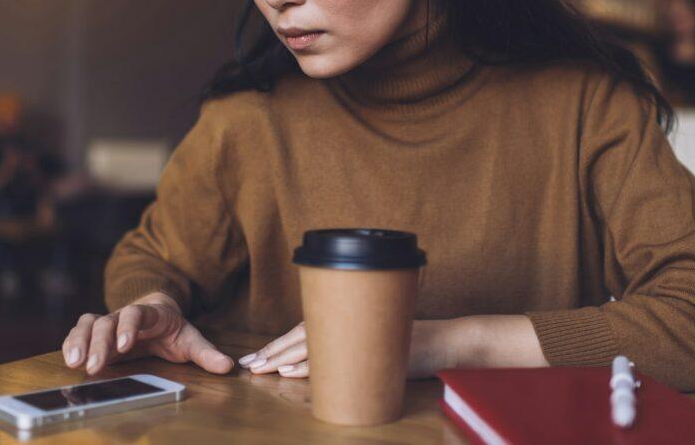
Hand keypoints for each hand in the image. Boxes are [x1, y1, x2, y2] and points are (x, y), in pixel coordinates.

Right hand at [61, 292, 233, 375]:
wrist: (156, 314)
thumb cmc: (172, 329)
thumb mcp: (190, 339)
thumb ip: (206, 352)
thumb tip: (228, 366)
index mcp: (149, 313)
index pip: (136, 314)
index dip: (129, 326)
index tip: (124, 344)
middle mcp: (124, 315)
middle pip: (107, 322)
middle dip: (99, 343)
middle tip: (94, 365)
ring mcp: (108, 323)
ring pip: (88, 324)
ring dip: (79, 341)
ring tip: (74, 362)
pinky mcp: (96, 333)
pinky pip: (79, 332)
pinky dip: (72, 343)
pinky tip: (69, 360)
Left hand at [238, 318, 467, 379]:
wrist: (446, 340)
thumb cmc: (413, 340)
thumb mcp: (378, 338)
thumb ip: (351, 343)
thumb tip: (321, 360)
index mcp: (348, 321)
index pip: (304, 331)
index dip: (279, 344)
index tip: (257, 356)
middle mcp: (349, 325)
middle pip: (301, 337)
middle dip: (272, 352)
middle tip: (248, 364)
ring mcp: (357, 338)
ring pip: (310, 347)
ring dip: (283, 359)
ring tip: (261, 369)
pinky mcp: (366, 353)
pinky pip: (332, 361)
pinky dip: (308, 367)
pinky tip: (289, 373)